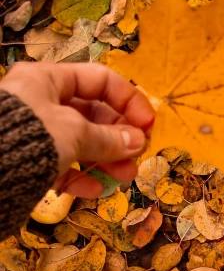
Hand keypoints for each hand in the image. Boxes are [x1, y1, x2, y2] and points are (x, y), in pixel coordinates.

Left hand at [0, 62, 154, 197]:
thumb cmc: (31, 136)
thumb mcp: (74, 133)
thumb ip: (109, 138)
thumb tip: (138, 141)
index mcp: (47, 80)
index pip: (99, 80)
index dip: (128, 100)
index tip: (148, 124)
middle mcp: (41, 102)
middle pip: (91, 114)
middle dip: (120, 136)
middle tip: (139, 154)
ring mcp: (35, 133)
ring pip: (80, 143)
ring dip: (106, 160)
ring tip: (126, 176)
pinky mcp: (28, 161)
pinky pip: (61, 166)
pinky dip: (80, 178)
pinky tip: (96, 190)